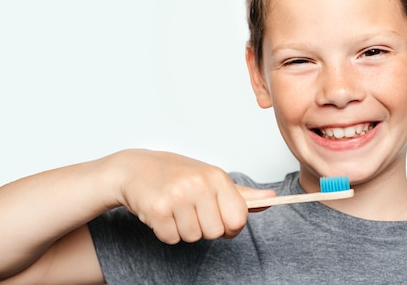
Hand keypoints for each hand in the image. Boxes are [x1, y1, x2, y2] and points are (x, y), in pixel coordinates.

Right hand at [110, 149, 275, 243]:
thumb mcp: (211, 178)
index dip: (229, 226)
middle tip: (190, 209)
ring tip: (175, 208)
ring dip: (183, 229)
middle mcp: (199, 184)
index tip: (218, 219)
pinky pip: (172, 239)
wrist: (134, 168)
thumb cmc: (176, 174)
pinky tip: (162, 212)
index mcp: (216, 176)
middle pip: (216, 232)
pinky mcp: (157, 209)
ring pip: (193, 237)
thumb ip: (242, 194)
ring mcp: (177, 196)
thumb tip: (272, 199)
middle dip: (203, 227)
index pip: (238, 218)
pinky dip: (166, 231)